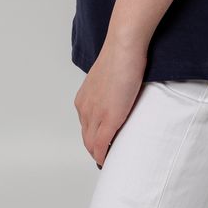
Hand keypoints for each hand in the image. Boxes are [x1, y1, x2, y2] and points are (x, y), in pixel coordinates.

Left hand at [74, 34, 147, 168]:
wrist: (123, 47)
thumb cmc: (121, 56)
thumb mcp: (109, 77)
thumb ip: (108, 90)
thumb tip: (116, 95)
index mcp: (84, 98)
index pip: (85, 126)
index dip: (93, 137)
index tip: (102, 143)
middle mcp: (85, 108)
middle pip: (86, 138)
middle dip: (95, 149)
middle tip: (107, 155)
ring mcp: (96, 114)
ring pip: (92, 144)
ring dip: (100, 153)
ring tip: (111, 158)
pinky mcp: (109, 119)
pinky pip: (101, 146)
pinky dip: (103, 156)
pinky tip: (108, 160)